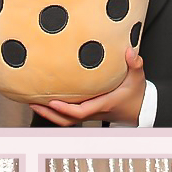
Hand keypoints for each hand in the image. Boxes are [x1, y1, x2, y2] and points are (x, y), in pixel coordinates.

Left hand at [30, 49, 146, 126]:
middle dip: (49, 113)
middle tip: (32, 103)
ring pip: (66, 120)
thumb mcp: (137, 77)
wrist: (140, 109)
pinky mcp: (87, 112)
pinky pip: (68, 116)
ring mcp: (90, 114)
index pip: (81, 111)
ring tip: (33, 103)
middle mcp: (94, 111)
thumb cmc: (136, 93)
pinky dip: (55, 112)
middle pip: (68, 120)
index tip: (52, 101)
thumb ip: (134, 64)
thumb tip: (130, 50)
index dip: (65, 108)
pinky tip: (45, 101)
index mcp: (103, 104)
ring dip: (49, 114)